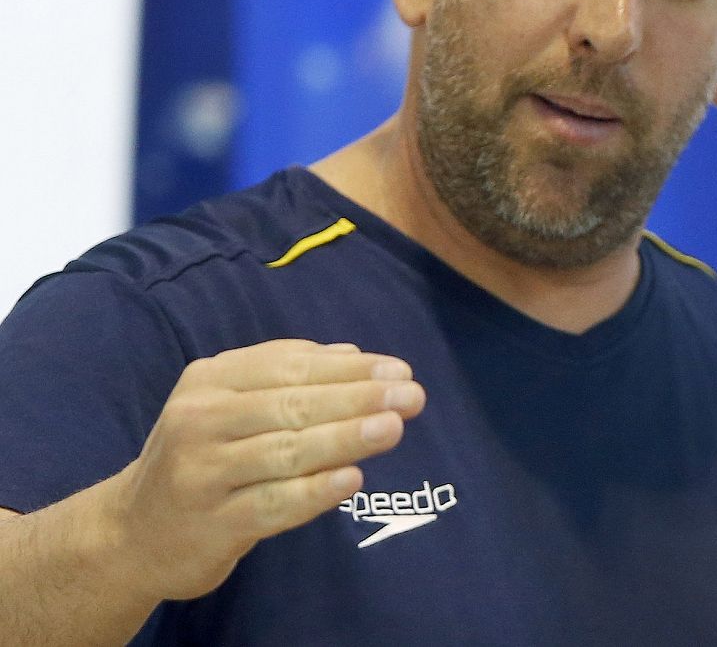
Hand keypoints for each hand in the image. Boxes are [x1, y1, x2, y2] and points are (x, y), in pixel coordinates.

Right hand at [99, 339, 425, 600]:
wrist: (134, 532)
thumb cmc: (205, 458)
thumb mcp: (231, 405)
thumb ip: (286, 376)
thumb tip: (354, 355)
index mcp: (210, 380)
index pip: (289, 367)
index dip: (348, 369)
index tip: (400, 371)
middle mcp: (200, 420)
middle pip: (291, 406)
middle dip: (357, 398)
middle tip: (411, 396)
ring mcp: (202, 474)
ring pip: (285, 452)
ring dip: (345, 438)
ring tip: (393, 428)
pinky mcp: (212, 524)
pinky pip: (272, 505)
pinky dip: (314, 492)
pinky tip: (352, 479)